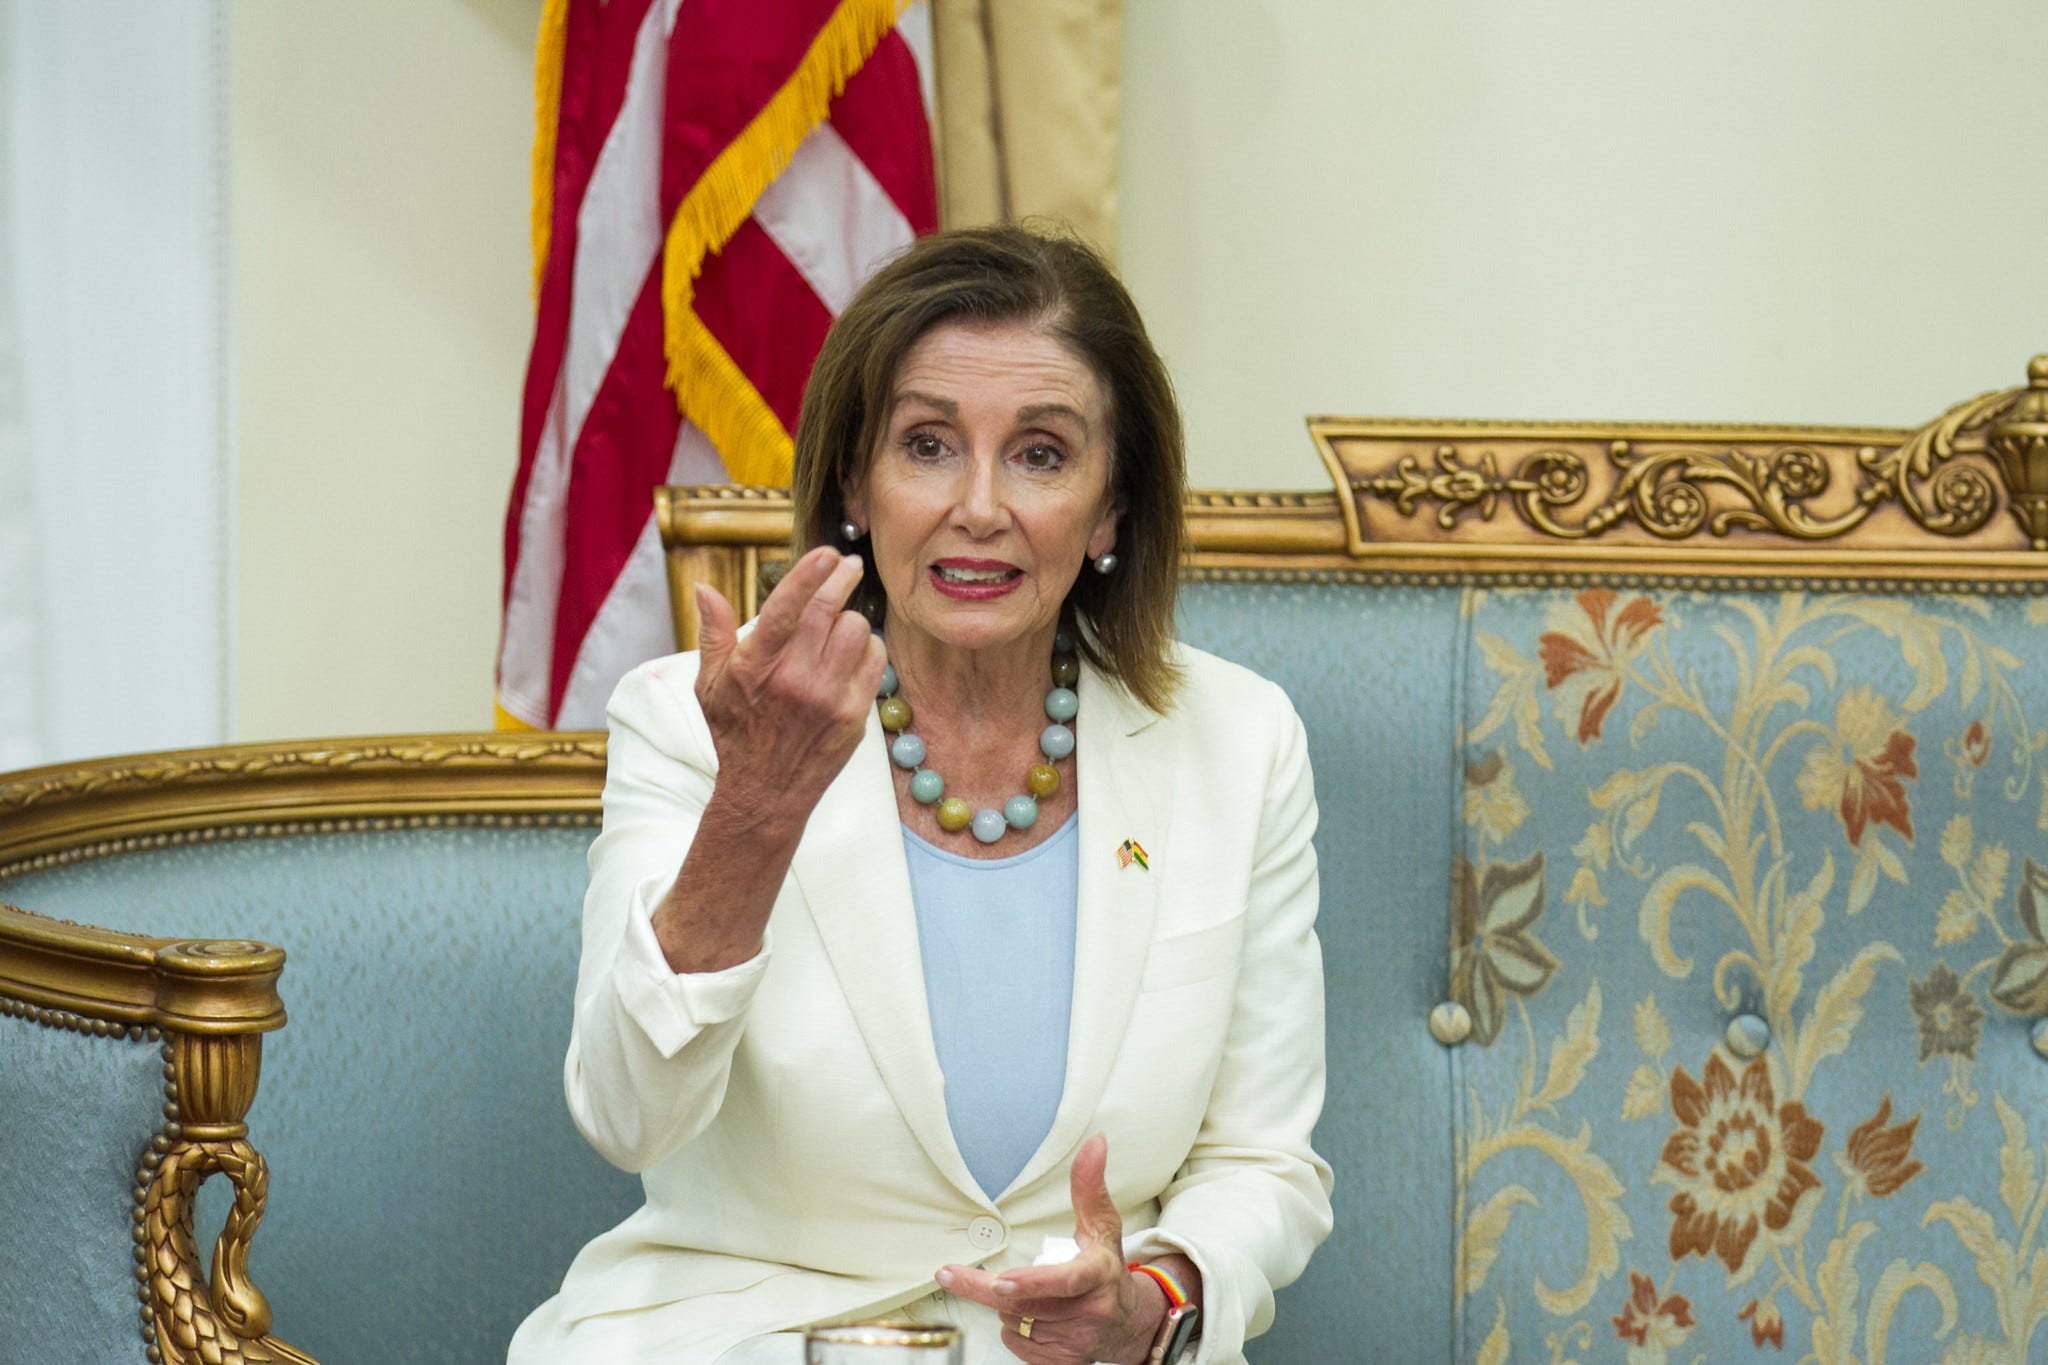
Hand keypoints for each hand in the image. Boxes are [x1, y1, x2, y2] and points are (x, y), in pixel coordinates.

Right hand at [693, 546, 886, 833]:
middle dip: (842, 577)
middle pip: (828, 611)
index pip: (784, 609)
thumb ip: (713, 633)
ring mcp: (827, 699)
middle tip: (847, 564)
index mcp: (754, 667)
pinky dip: (868, 647)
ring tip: (839, 623)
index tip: (826, 553)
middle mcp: (793, 681)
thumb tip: (705, 589)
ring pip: (856, 631)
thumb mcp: (710, 685)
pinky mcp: (853, 715)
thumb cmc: (736, 733)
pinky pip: (874, 660)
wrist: (765, 792)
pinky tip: (852, 653)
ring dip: (850, 618)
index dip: (808, 575)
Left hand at [938, 1135, 1163, 1364]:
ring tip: (1026, 1293)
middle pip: (1022, 1302)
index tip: (999, 1282)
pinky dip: (1015, 1328)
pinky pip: (1017, 1344)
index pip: (1063, 1281)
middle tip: (952, 1274)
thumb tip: (1095, 1142)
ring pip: (1015, 1321)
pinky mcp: (1063, 1362)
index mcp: (1097, 1274)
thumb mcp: (1102, 1227)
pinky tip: (1033, 1318)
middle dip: (988, 1288)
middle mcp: (1089, 1311)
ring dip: (1008, 1306)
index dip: (1030, 1282)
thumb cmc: (1108, 1268)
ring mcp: (1076, 1342)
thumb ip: (1089, 1186)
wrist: (1129, 1323)